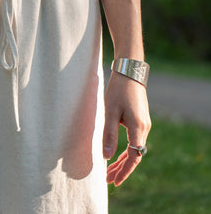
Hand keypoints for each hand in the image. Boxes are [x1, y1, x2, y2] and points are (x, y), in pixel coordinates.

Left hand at [103, 70, 151, 185]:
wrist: (130, 71)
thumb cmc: (118, 89)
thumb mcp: (110, 111)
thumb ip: (109, 134)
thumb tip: (107, 157)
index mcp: (138, 127)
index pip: (133, 156)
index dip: (124, 170)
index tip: (114, 181)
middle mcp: (145, 128)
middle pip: (135, 155)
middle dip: (122, 169)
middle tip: (109, 180)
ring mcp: (145, 124)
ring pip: (136, 149)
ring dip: (124, 160)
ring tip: (110, 171)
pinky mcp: (141, 119)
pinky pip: (136, 141)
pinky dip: (127, 150)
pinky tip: (117, 154)